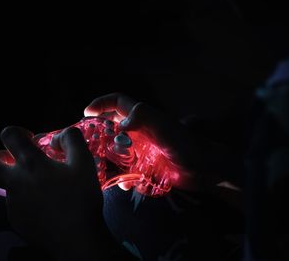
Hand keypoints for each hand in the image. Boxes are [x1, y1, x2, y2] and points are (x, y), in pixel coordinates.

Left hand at [0, 126, 135, 259]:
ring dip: (21, 181)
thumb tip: (57, 136)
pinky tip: (46, 207)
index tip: (31, 140)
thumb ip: (71, 140)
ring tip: (46, 189)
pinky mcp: (15, 220)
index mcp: (30, 164)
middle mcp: (15, 182)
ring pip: (7, 184)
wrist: (75, 239)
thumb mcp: (84, 162)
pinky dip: (27, 200)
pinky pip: (17, 203)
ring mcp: (12, 203)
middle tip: (17, 161)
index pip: (9, 135)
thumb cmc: (81, 198)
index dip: (17, 132)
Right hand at [85, 93, 239, 190]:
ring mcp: (141, 150)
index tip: (86, 114)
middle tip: (86, 144)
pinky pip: (127, 170)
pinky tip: (125, 185)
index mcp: (142, 117)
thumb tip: (119, 125)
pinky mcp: (145, 167)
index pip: (117, 102)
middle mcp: (138, 131)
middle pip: (112, 126)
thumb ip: (143, 118)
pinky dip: (123, 177)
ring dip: (108, 159)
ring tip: (100, 169)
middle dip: (99, 133)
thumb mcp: (164, 127)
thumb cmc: (184, 143)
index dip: (102, 104)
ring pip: (116, 151)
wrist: (203, 169)